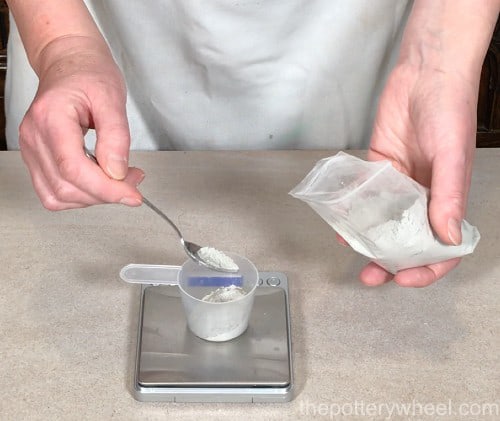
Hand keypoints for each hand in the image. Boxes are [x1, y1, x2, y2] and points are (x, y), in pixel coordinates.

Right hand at [19, 36, 143, 209]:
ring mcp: (32, 149)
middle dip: (105, 193)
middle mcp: (35, 137)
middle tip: (132, 180)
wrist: (70, 62)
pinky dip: (80, 195)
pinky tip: (99, 181)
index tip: (132, 194)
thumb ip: (116, 137)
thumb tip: (117, 172)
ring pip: (58, 195)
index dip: (106, 189)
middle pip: (66, 187)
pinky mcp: (37, 158)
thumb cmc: (88, 73)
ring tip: (118, 179)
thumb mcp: (112, 98)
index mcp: (51, 118)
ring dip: (93, 197)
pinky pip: (53, 192)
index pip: (74, 169)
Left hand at [359, 61, 476, 286]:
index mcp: (448, 199)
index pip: (442, 246)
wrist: (425, 73)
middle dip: (391, 263)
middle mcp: (424, 197)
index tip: (406, 278)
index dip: (427, 268)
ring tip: (353, 252)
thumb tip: (448, 238)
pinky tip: (343, 224)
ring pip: (384, 222)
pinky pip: (366, 197)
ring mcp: (400, 185)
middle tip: (371, 276)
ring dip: (370, 241)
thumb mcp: (452, 155)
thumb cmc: (450, 109)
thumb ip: (449, 196)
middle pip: (408, 240)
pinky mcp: (379, 170)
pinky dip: (355, 212)